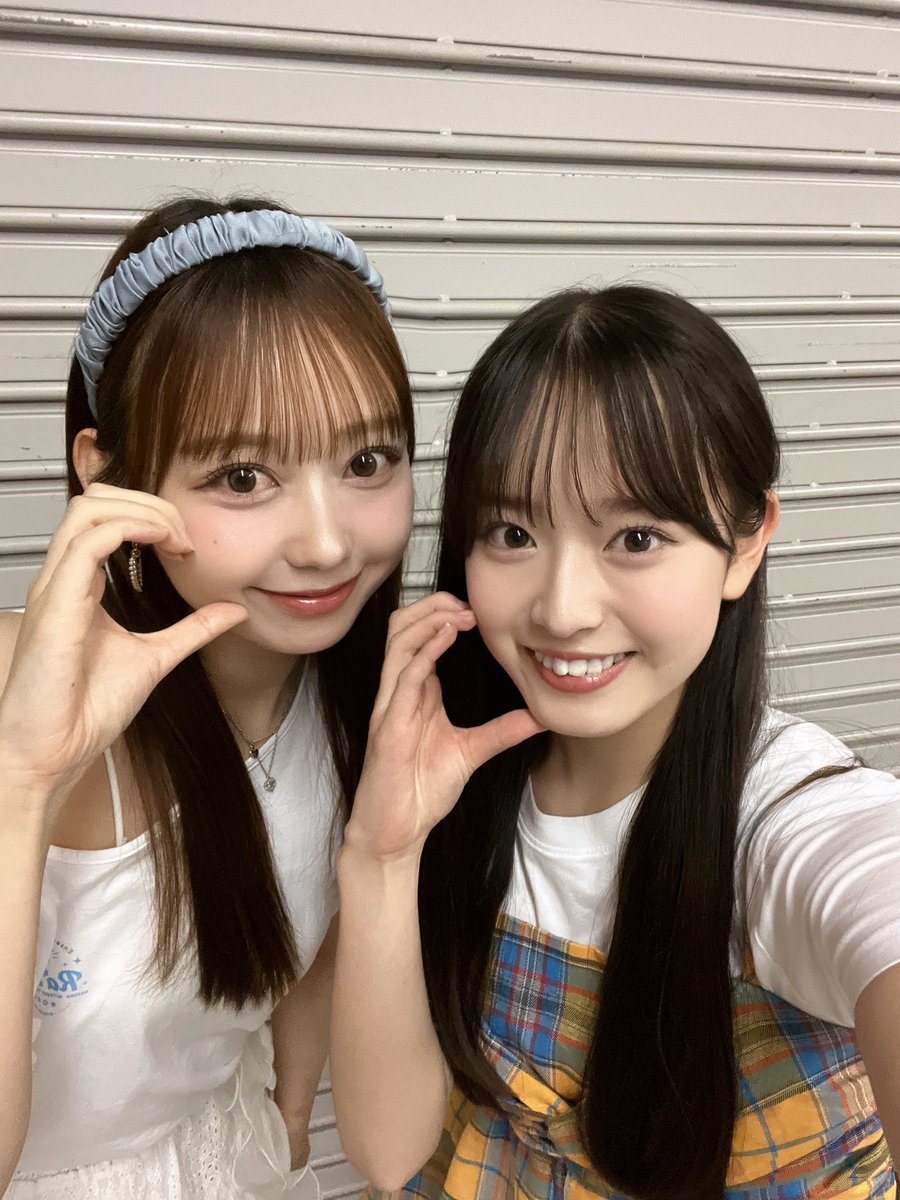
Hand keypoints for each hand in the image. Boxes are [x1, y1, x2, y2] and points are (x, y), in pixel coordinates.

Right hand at [0, 483, 246, 819]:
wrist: (54, 753)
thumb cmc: (84, 712)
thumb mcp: (156, 657)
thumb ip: (192, 630)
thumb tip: (232, 610)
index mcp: (79, 584)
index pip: (106, 516)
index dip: (152, 516)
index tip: (189, 547)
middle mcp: (63, 578)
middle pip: (95, 499)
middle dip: (148, 502)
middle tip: (185, 536)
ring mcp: (55, 586)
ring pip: (90, 508)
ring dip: (144, 512)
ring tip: (176, 539)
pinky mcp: (56, 602)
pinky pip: (89, 540)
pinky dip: (130, 529)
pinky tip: (162, 545)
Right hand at [346, 593, 543, 862]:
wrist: (395, 831)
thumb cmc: (421, 791)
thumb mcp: (472, 752)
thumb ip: (503, 730)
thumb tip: (540, 717)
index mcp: (416, 693)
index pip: (420, 636)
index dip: (444, 614)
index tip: (477, 609)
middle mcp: (399, 692)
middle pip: (402, 627)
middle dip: (432, 605)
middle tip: (469, 602)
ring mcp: (391, 706)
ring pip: (398, 642)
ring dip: (429, 619)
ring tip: (461, 612)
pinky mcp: (389, 725)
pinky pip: (403, 677)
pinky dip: (425, 651)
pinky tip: (447, 635)